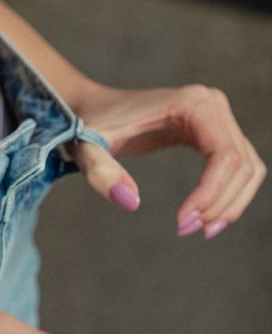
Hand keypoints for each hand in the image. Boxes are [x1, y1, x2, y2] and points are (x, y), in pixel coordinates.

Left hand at [68, 83, 265, 238]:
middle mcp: (211, 104)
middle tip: (185, 231)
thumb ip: (100, 172)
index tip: (182, 222)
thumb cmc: (86, 124)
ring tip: (195, 229)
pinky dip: (227, 194)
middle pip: (241, 165)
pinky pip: (236, 167)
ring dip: (228, 204)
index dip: (211, 194)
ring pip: (247, 169)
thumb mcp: (85, 148)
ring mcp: (215, 116)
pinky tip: (202, 216)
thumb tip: (131, 202)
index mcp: (190, 103)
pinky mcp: (211, 130)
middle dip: (219, 204)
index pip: (224, 156)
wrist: (87, 105)